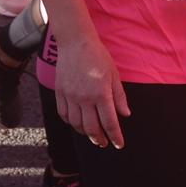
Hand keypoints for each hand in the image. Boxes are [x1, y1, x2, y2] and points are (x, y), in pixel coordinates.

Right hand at [53, 33, 131, 149]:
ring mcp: (70, 96)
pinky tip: (77, 123)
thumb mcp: (114, 75)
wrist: (75, 42)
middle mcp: (84, 98)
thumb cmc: (97, 56)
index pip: (109, 123)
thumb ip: (119, 97)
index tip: (119, 144)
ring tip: (92, 135)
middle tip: (104, 143)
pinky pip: (64, 114)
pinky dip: (71, 123)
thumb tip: (125, 114)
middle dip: (99, 139)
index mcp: (101, 93)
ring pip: (76, 124)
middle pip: (91, 128)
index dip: (115, 136)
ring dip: (85, 133)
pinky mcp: (60, 92)